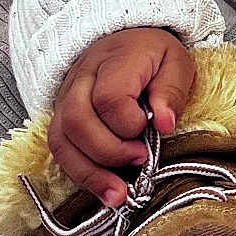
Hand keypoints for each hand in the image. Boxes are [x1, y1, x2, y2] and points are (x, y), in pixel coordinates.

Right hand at [48, 27, 194, 209]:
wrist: (125, 40)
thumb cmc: (152, 55)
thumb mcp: (176, 62)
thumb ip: (171, 91)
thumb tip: (164, 124)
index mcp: (114, 60)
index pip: (108, 98)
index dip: (129, 124)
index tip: (150, 130)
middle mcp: (82, 78)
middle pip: (76, 121)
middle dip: (109, 152)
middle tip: (139, 161)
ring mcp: (66, 98)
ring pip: (61, 140)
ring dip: (89, 173)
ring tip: (117, 195)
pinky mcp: (61, 117)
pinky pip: (59, 149)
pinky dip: (80, 174)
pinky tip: (102, 188)